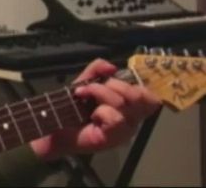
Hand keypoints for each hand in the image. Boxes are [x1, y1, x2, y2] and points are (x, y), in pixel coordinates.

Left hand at [30, 58, 160, 160]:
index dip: (135, 86)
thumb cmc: (73, 107)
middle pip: (139, 96)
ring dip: (101, 93)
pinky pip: (115, 118)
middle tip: (94, 88)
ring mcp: (124, 131)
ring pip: (124, 103)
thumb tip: (112, 66)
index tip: (112, 82)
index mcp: (130, 107)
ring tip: (85, 96)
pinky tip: (92, 115)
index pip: (150, 97)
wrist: (55, 127)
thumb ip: (98, 69)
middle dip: (114, 85)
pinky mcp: (113, 139)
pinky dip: (101, 111)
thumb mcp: (86, 81)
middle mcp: (132, 120)